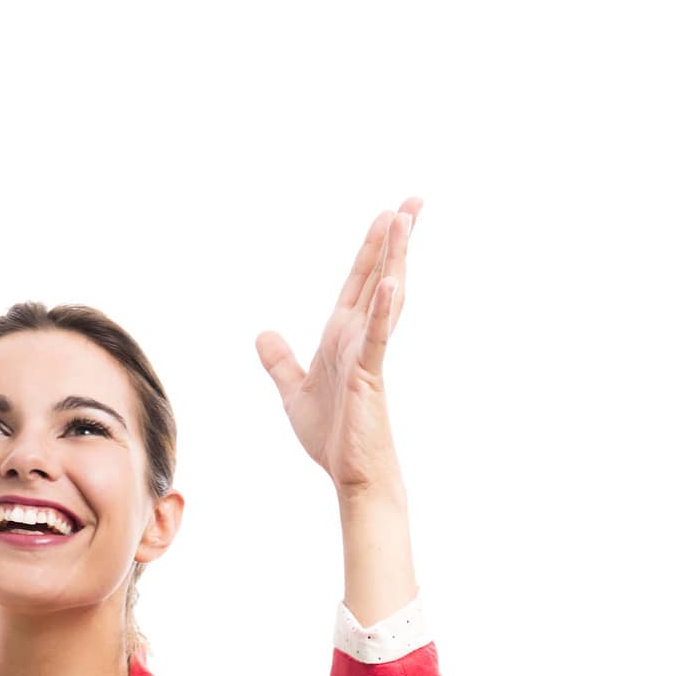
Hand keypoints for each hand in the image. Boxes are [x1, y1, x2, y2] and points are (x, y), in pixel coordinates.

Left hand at [255, 198, 421, 493]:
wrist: (351, 474)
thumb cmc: (332, 437)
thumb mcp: (294, 391)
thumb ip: (281, 361)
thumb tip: (262, 333)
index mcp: (342, 337)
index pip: (358, 282)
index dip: (370, 250)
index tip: (386, 216)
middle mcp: (359, 337)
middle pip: (378, 278)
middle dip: (394, 240)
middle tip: (412, 201)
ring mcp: (367, 353)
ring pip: (384, 297)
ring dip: (394, 260)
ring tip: (405, 221)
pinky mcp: (369, 375)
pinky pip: (376, 337)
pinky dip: (381, 310)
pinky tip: (389, 283)